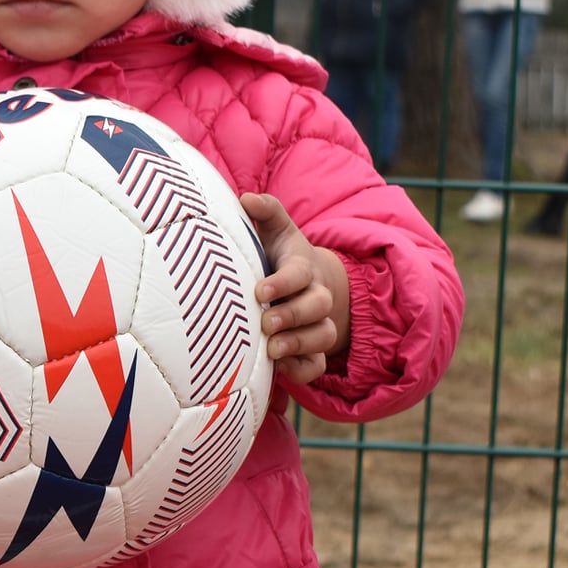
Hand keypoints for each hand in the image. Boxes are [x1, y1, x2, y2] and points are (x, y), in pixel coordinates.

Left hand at [241, 193, 350, 386]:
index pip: (298, 274)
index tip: (259, 291)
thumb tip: (246, 198)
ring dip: (298, 344)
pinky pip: (316, 367)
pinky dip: (301, 370)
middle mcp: (316, 297)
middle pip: (317, 307)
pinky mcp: (314, 353)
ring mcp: (318, 326)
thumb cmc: (279, 258)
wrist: (304, 287)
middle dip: (292, 316)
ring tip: (271, 348)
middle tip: (265, 322)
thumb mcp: (274, 231)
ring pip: (322, 337)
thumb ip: (265, 211)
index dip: (282, 283)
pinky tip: (279, 367)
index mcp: (302, 268)